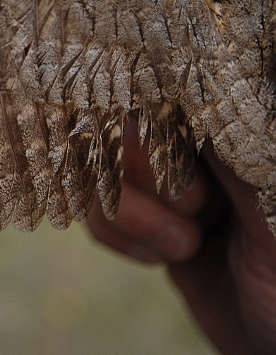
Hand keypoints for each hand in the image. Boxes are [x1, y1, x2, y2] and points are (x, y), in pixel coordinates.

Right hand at [87, 120, 275, 354]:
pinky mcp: (147, 224)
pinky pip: (98, 213)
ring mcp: (170, 188)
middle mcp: (201, 154)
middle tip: (199, 213)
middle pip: (126, 128)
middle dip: (147, 179)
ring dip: (133, 217)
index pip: (172, 95)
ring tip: (186, 247)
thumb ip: (233, 157)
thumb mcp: (274, 216)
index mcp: (239, 136)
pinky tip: (163, 259)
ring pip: (102, 173)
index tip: (159, 157)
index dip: (152, 123)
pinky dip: (121, 239)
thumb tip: (180, 102)